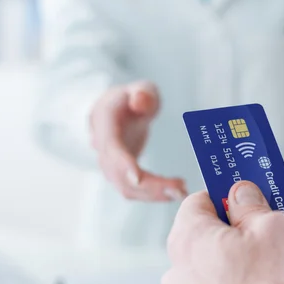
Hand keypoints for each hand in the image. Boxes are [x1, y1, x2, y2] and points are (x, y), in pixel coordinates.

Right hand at [89, 81, 186, 200]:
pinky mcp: (119, 175)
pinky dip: (152, 195)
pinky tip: (173, 193)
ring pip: (126, 187)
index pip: (111, 148)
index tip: (138, 178)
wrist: (114, 112)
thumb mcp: (139, 89)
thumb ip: (142, 93)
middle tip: (179, 189)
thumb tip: (139, 101)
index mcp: (105, 124)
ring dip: (153, 194)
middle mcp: (102, 149)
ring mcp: (109, 165)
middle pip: (121, 174)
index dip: (123, 164)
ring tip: (181, 192)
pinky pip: (133, 190)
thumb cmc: (131, 98)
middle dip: (149, 185)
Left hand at [162, 182, 283, 283]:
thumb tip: (241, 196)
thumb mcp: (274, 225)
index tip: (251, 198)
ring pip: (230, 274)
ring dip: (264, 268)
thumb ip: (251, 205)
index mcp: (188, 241)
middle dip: (259, 237)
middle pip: (219, 241)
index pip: (198, 202)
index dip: (229, 197)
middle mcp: (180, 278)